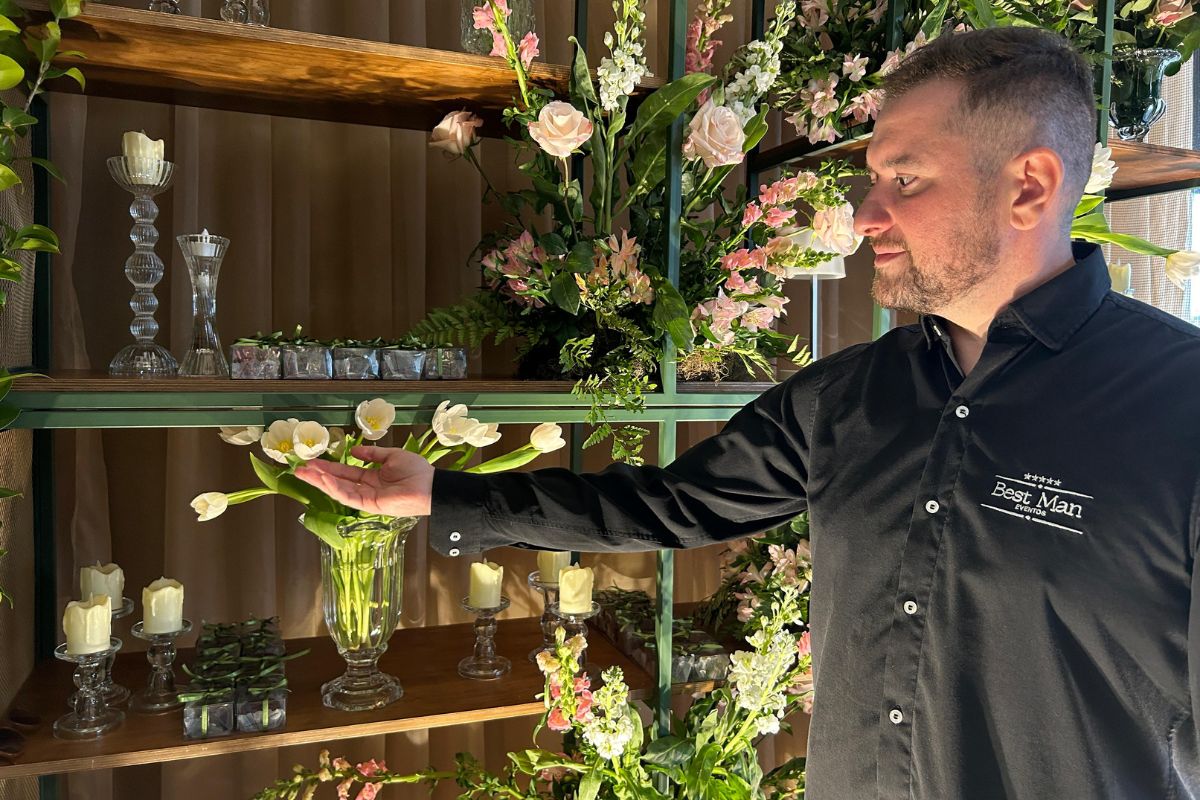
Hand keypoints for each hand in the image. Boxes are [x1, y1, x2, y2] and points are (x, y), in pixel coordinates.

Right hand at [294, 446, 434, 517]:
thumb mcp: (392, 456)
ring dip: (321, 481)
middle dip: (317, 475)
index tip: (311, 461)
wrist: (431, 485)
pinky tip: (324, 480)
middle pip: (336, 482)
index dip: (328, 467)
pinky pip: (349, 496)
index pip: (344, 472)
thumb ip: (373, 454)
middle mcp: (366, 489)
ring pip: (338, 490)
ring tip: (304, 473)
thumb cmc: (417, 471)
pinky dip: (335, 488)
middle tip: (299, 468)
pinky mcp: (370, 505)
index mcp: (371, 477)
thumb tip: (355, 449)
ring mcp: (366, 498)